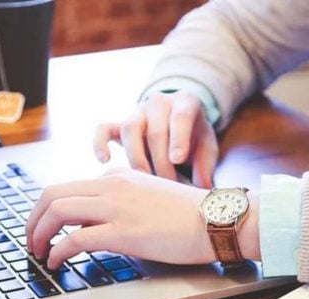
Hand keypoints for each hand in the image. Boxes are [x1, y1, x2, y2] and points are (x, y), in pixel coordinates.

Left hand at [25, 170, 216, 268]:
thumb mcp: (151, 194)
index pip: (70, 187)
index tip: (47, 227)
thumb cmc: (191, 213)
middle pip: (53, 194)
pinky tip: (57, 262)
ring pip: (57, 211)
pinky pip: (74, 239)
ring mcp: (116, 207)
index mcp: (119, 176)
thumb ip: (125, 199)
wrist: (216, 219)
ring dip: (38, 234)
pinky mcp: (123, 232)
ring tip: (39, 252)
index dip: (50, 210)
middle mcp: (112, 186)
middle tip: (32, 239)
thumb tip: (101, 219)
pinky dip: (57, 252)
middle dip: (33, 219)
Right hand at [93, 91, 217, 187]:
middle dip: (161, 161)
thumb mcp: (207, 147)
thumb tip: (203, 187)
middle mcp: (159, 102)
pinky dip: (100, 143)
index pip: (181, 116)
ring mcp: (137, 112)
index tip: (177, 159)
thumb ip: (206, 165)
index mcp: (186, 102)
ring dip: (137, 158)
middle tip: (168, 185)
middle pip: (155, 130)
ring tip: (145, 181)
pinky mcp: (119, 124)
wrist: (178, 123)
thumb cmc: (195, 138)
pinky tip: (105, 161)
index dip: (178, 138)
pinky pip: (103, 129)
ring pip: (130, 129)